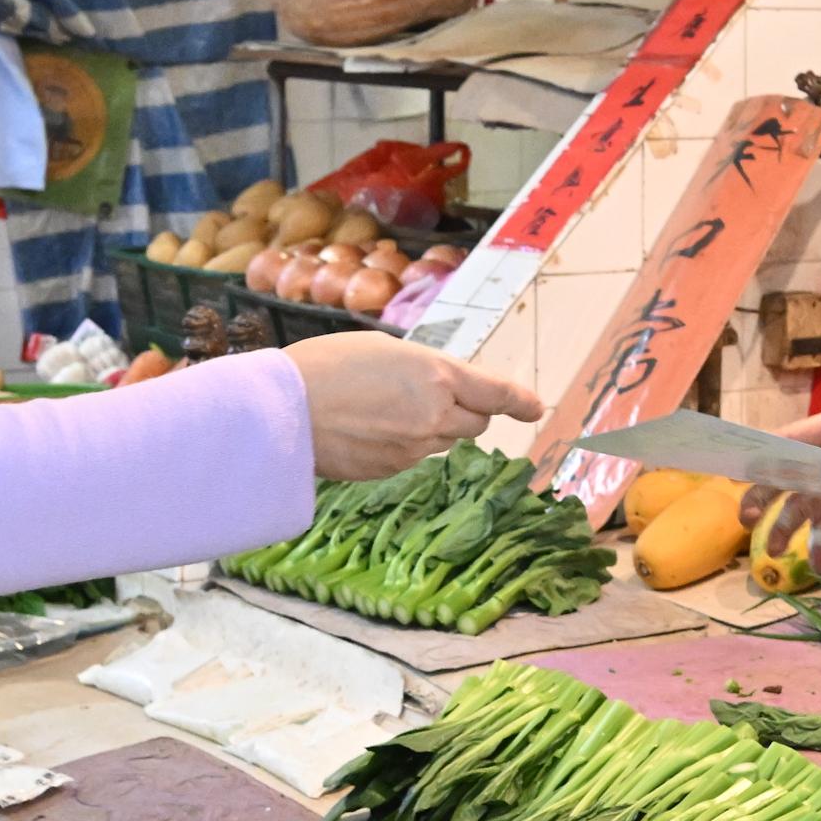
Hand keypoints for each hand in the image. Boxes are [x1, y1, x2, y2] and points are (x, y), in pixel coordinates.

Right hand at [284, 332, 543, 482]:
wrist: (283, 411)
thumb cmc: (326, 366)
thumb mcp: (384, 350)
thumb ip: (424, 370)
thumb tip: (440, 389)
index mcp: (437, 375)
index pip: (496, 393)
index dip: (521, 401)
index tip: (537, 407)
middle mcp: (436, 415)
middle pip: (475, 424)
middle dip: (464, 412)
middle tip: (428, 397)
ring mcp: (415, 448)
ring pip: (443, 441)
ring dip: (430, 427)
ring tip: (383, 409)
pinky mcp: (393, 471)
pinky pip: (413, 457)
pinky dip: (403, 444)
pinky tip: (368, 429)